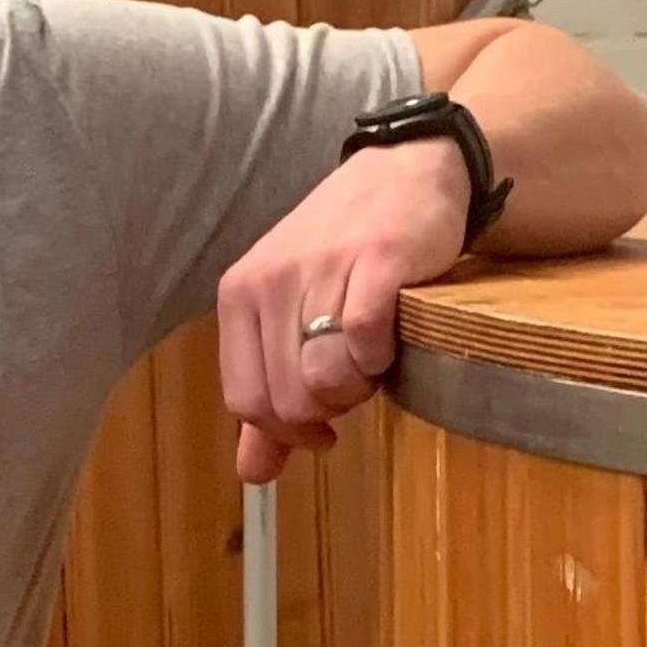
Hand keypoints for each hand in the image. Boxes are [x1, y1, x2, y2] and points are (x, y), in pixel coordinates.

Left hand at [217, 140, 472, 482]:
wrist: (406, 171)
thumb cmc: (345, 250)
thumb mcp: (289, 313)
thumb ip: (270, 396)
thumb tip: (252, 475)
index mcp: (240, 294)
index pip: (246, 399)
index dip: (289, 430)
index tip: (323, 428)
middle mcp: (272, 279)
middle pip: (288, 398)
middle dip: (330, 410)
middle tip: (355, 383)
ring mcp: (323, 268)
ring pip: (326, 377)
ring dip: (359, 385)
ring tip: (372, 360)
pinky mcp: (377, 260)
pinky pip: (364, 339)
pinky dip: (382, 356)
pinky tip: (391, 341)